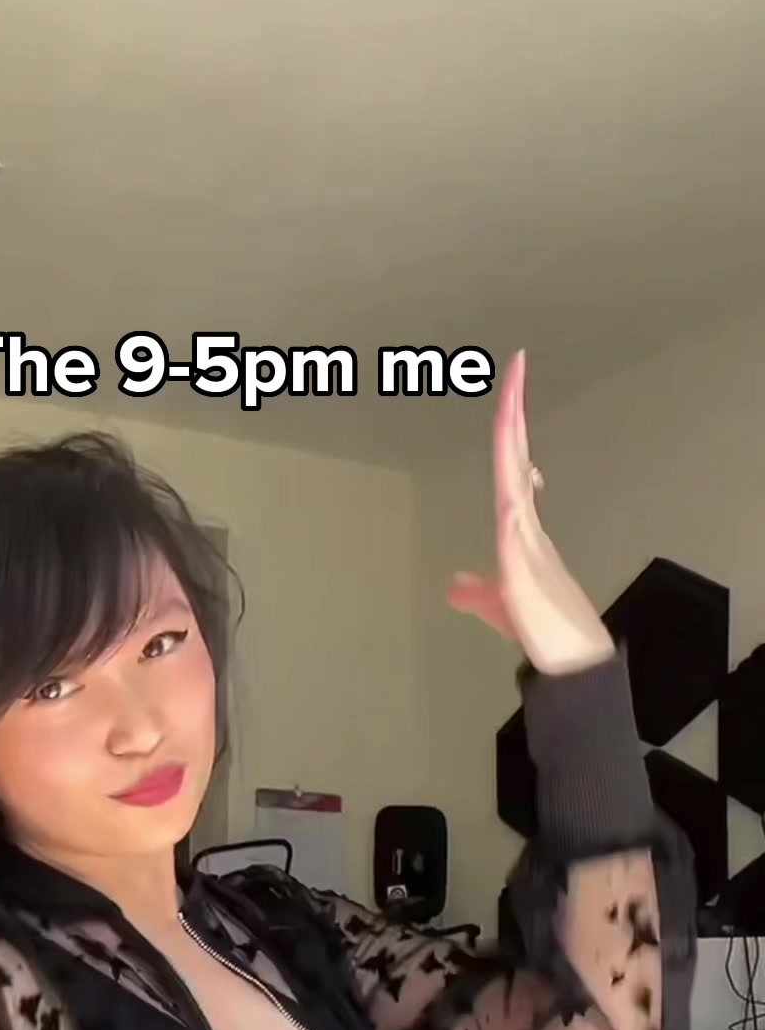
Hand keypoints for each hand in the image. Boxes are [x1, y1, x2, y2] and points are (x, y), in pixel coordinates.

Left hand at [447, 350, 614, 676]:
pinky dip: (513, 519)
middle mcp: (525, 529)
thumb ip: (479, 593)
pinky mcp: (525, 580)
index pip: (511, 466)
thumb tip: (456, 584)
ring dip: (512, 450)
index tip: (511, 387)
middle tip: (517, 365)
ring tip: (510, 406)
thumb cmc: (544, 631)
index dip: (510, 427)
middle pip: (515, 461)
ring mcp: (527, 550)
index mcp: (519, 528)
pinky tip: (510, 499)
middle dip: (514, 414)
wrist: (574, 664)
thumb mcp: (500, 606)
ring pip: (514, 489)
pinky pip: (517, 545)